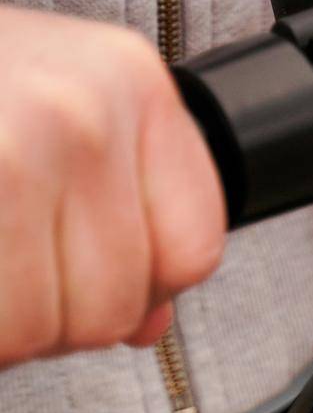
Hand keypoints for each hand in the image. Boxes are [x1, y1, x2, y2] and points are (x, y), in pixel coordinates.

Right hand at [0, 5, 224, 366]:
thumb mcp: (62, 105)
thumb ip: (123, 204)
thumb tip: (150, 324)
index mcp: (134, 84)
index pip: (193, 250)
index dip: (143, 290)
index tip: (92, 275)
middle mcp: (85, 113)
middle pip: (114, 304)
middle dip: (57, 318)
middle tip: (15, 270)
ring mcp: (14, 151)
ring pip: (39, 329)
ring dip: (8, 325)